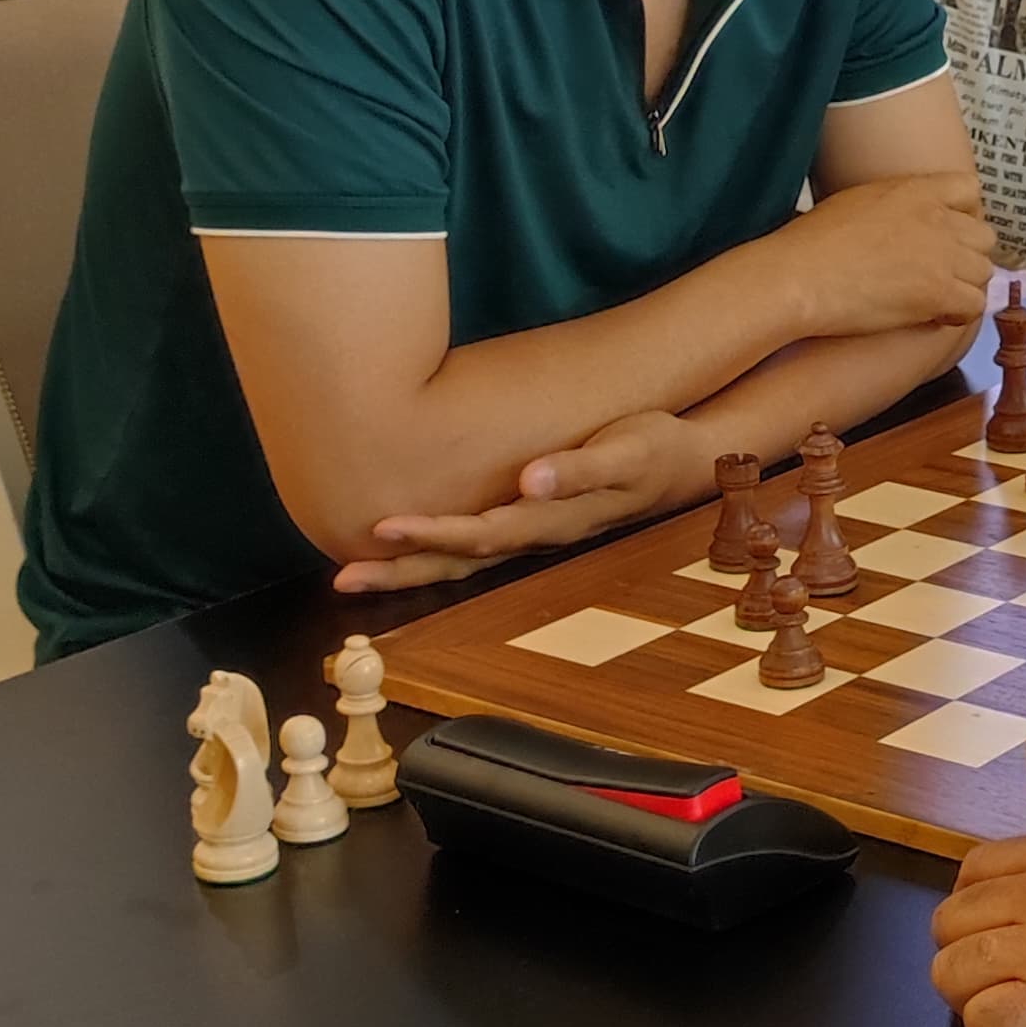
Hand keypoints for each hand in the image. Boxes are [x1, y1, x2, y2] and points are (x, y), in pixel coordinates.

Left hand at [334, 408, 705, 591]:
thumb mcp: (625, 453)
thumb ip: (579, 469)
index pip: (479, 536)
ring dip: (407, 569)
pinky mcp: (527, 523)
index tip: (384, 529)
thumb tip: (531, 480)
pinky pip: (470, 548)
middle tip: (343, 578)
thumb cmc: (651, 449)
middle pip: (458, 563)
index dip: (432, 535)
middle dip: (400, 570)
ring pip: (459, 563)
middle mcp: (534, 537)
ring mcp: (529, 535)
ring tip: (352, 575)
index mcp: (550, 521)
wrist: (682, 462)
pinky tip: (399, 549)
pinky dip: (431, 554)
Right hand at [783, 170, 994, 336]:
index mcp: (916, 189)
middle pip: (983, 236)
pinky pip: (974, 305)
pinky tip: (934, 316)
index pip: (969, 188)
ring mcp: (941, 255)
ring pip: (983, 272)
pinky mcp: (938, 292)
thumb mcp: (857, 201)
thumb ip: (893, 205)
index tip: (946, 234)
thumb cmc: (811, 243)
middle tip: (942, 273)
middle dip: (967, 256)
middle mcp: (937, 218)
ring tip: (936, 298)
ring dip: (964, 286)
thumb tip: (895, 218)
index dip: (962, 214)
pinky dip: (959, 314)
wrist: (798, 276)